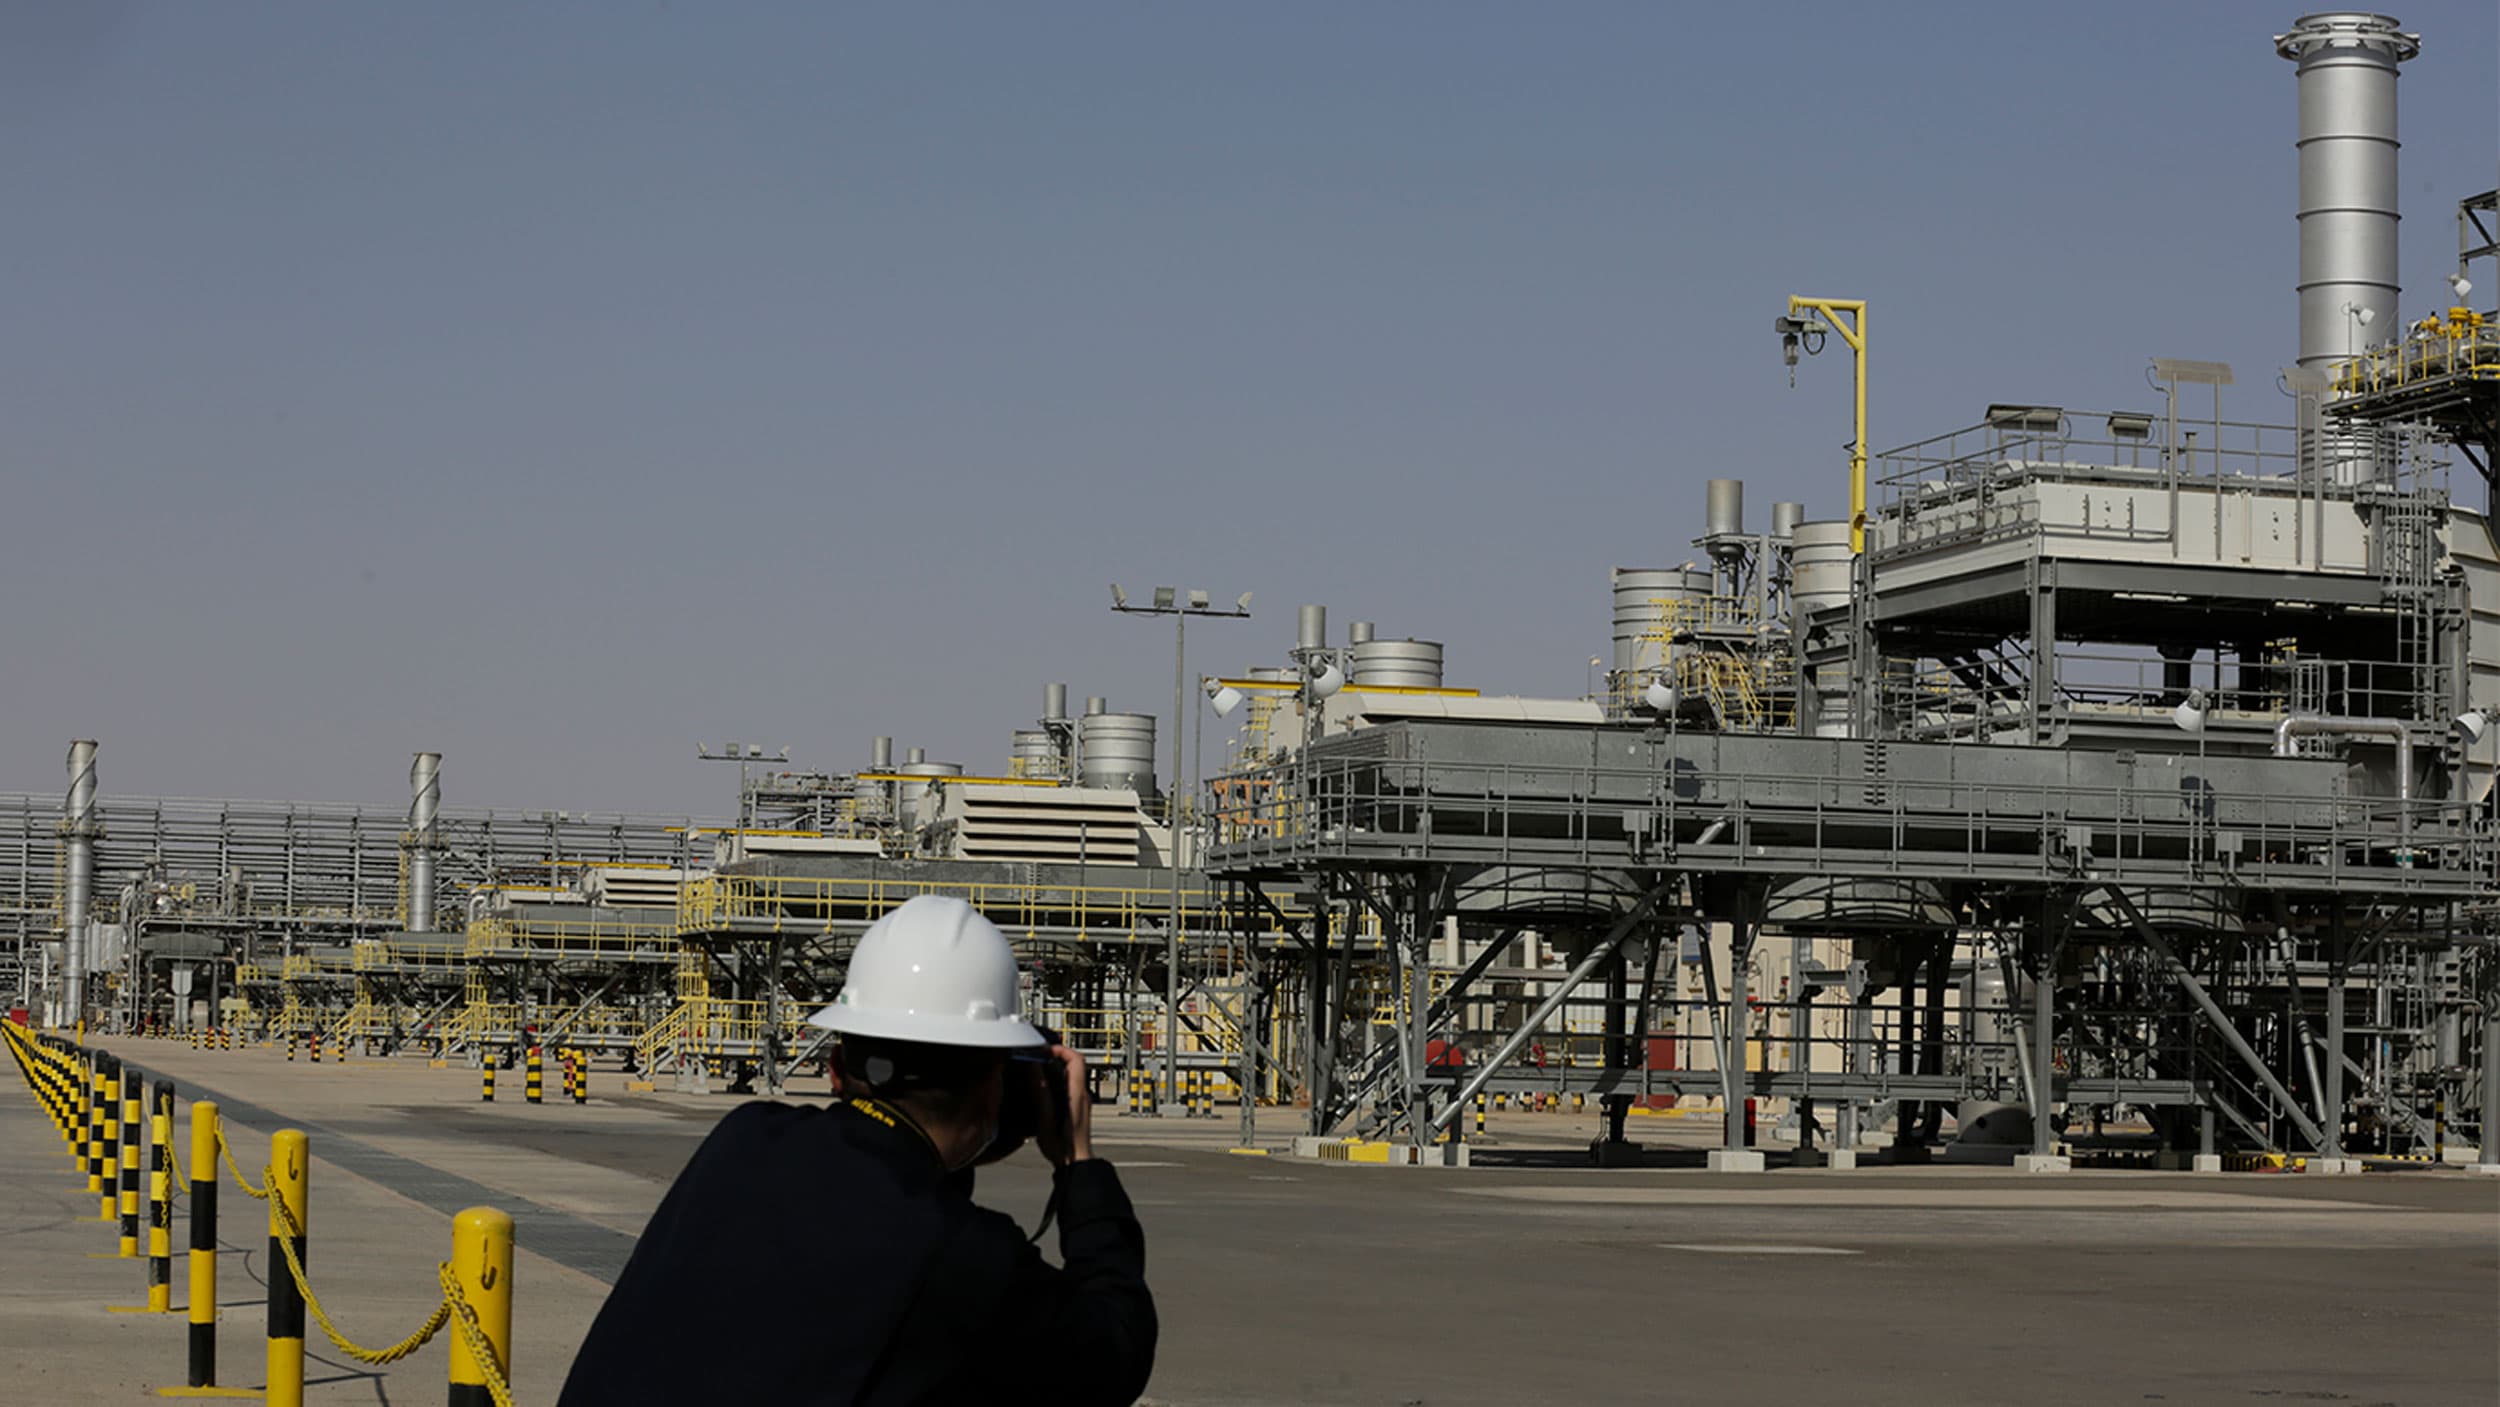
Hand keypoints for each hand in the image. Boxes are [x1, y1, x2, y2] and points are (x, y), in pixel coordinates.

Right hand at [1034, 1044, 1093, 1166]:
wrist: (1076, 1165)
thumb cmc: (1063, 1149)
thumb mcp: (1045, 1121)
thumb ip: (1040, 1094)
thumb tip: (1034, 1071)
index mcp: (1077, 1095)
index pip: (1076, 1059)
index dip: (1061, 1050)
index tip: (1044, 1050)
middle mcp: (1082, 1095)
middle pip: (1074, 1064)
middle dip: (1056, 1056)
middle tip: (1037, 1057)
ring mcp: (1081, 1101)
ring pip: (1072, 1074)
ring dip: (1055, 1067)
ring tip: (1036, 1070)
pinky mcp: (1077, 1107)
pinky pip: (1070, 1085)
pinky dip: (1056, 1079)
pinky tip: (1042, 1088)